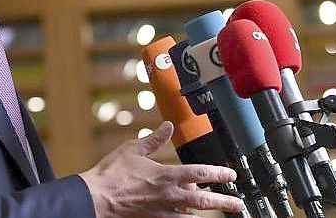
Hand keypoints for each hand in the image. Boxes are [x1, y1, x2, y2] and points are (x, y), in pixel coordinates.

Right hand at [79, 121, 244, 217]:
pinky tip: (189, 215)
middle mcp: (168, 195)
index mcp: (165, 175)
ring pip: (192, 213)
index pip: (199, 173)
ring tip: (216, 209)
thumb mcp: (132, 150)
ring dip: (205, 210)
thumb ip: (153, 139)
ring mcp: (162, 210)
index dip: (218, 173)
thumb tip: (167, 127)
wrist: (97, 199)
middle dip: (224, 202)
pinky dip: (185, 216)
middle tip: (238, 204)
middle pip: (203, 200)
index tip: (230, 174)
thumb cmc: (111, 175)